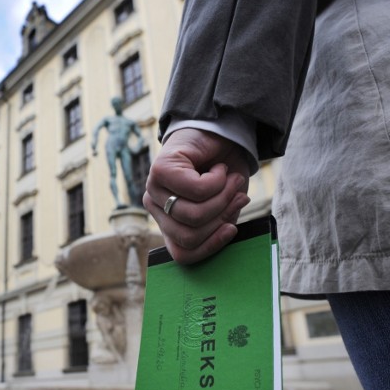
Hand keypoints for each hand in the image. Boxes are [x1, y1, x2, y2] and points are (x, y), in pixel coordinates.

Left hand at [143, 128, 250, 263]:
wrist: (220, 135)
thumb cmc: (222, 173)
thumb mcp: (226, 205)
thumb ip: (223, 222)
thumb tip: (229, 230)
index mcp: (168, 224)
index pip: (182, 254)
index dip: (211, 246)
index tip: (233, 228)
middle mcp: (155, 209)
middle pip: (189, 236)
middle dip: (221, 216)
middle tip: (236, 194)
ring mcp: (153, 190)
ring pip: (192, 215)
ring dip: (223, 197)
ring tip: (231, 179)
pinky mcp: (160, 170)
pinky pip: (196, 190)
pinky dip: (217, 180)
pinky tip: (218, 168)